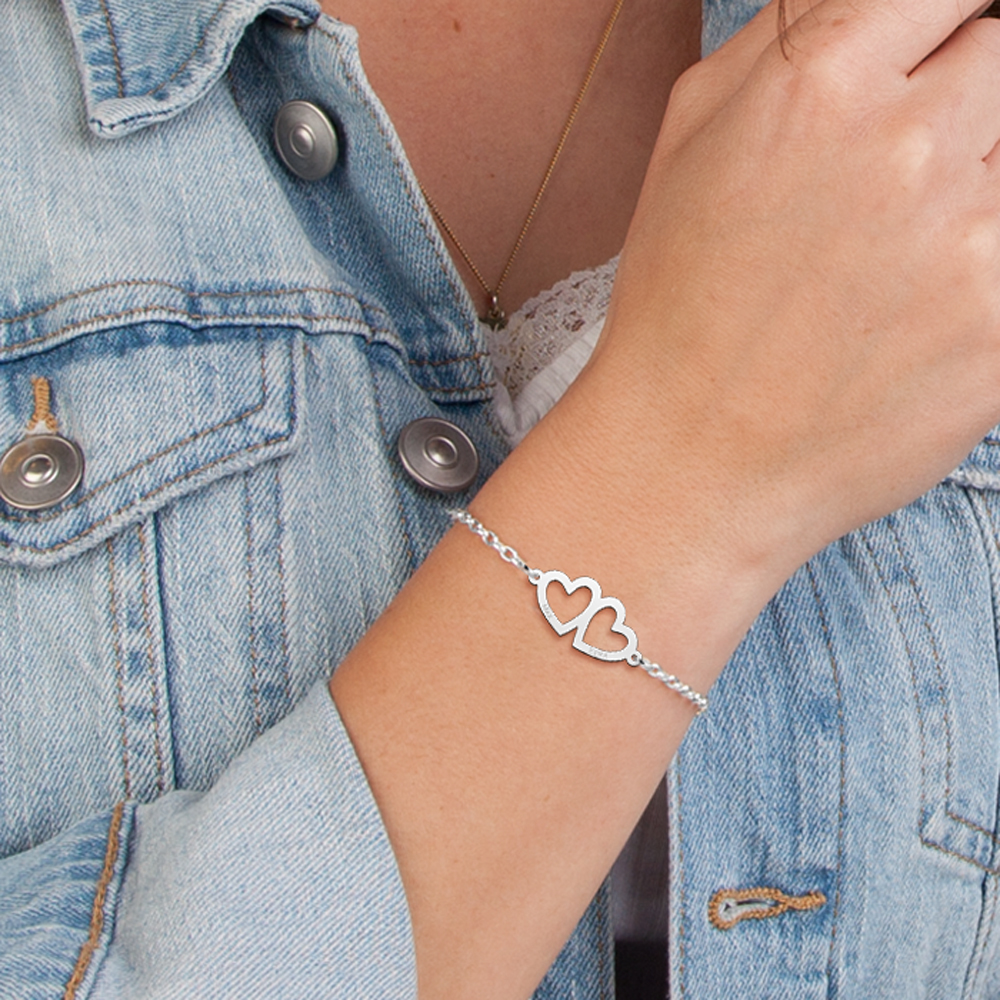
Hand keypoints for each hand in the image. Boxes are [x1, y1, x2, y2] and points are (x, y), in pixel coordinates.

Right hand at [589, 0, 999, 577]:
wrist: (688, 458)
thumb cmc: (677, 306)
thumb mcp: (689, 142)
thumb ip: (785, 38)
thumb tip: (862, 5)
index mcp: (817, 85)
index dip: (946, 24)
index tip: (938, 58)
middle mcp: (904, 146)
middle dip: (961, 103)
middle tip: (904, 175)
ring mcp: (967, 239)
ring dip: (973, 189)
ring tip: (900, 251)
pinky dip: (977, 266)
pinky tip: (917, 308)